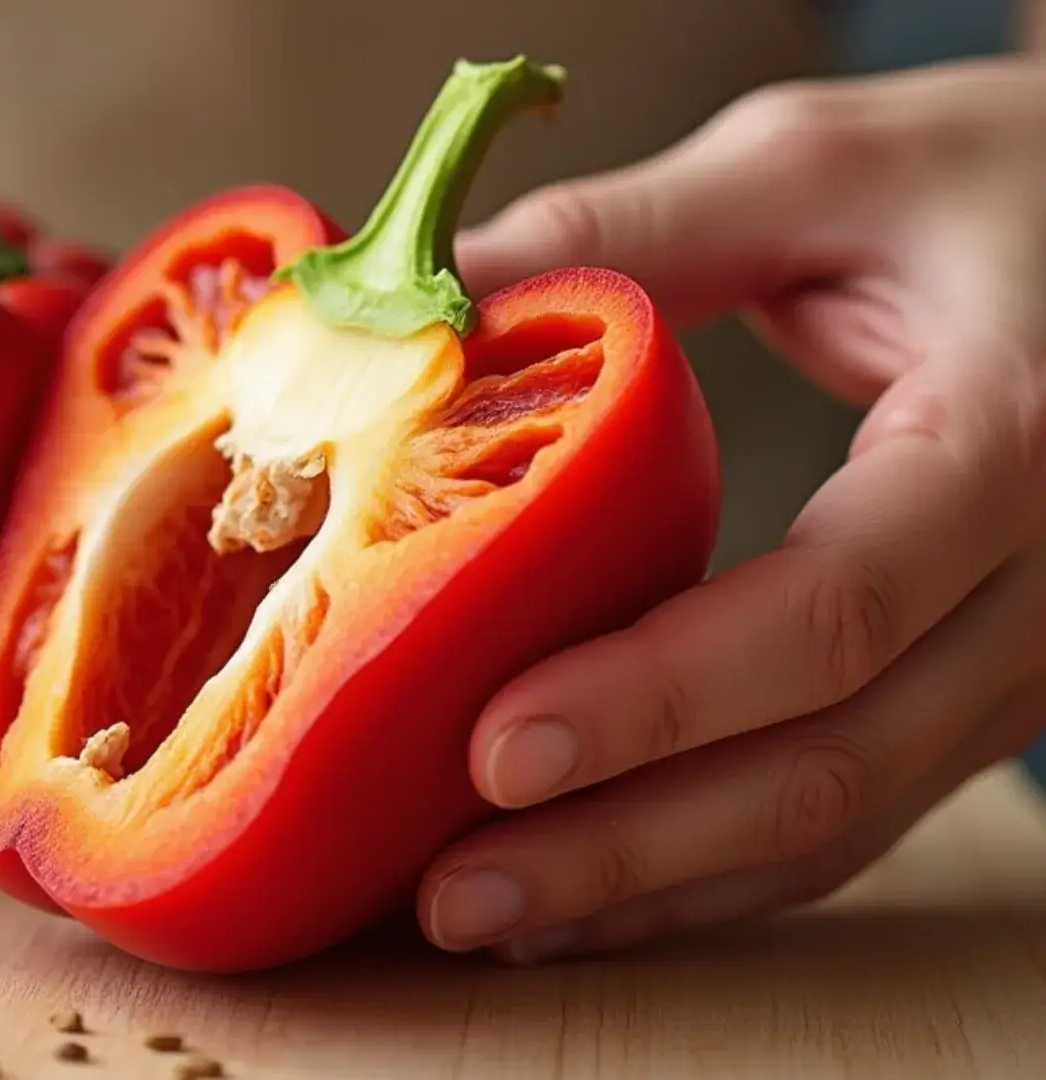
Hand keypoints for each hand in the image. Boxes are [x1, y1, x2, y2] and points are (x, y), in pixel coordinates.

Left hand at [416, 57, 1045, 963]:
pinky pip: (854, 810)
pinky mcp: (981, 689)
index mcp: (1008, 445)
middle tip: (452, 892)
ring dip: (655, 885)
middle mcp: (1042, 587)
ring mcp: (1024, 661)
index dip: (657, 698)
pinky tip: (590, 888)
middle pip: (831, 766)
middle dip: (627, 845)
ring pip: (842, 821)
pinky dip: (715, 867)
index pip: (829, 612)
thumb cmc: (989, 183)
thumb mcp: (816, 166)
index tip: (495, 749)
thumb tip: (423, 314)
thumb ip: (626, 236)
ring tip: (485, 916)